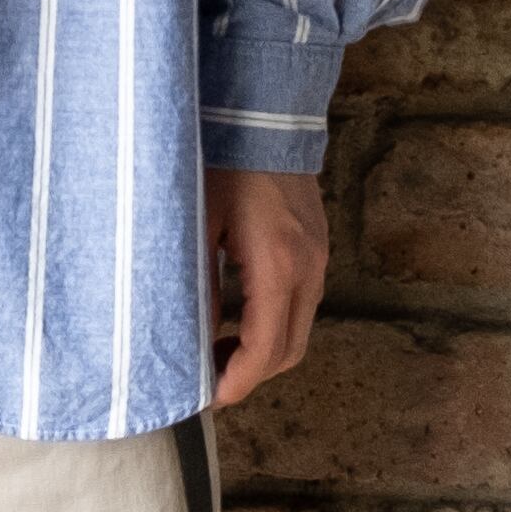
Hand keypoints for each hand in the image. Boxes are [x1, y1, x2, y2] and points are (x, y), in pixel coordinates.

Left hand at [204, 164, 326, 408]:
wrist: (264, 115)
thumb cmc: (223, 163)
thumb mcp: (196, 225)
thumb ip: (198, 285)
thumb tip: (192, 337)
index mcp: (277, 266)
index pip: (266, 349)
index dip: (238, 381)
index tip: (210, 396)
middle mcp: (308, 268)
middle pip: (289, 351)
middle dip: (251, 375)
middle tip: (209, 377)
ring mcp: (319, 258)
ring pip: (300, 330)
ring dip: (264, 351)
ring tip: (219, 349)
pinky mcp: (317, 247)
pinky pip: (303, 304)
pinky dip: (274, 324)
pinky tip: (238, 317)